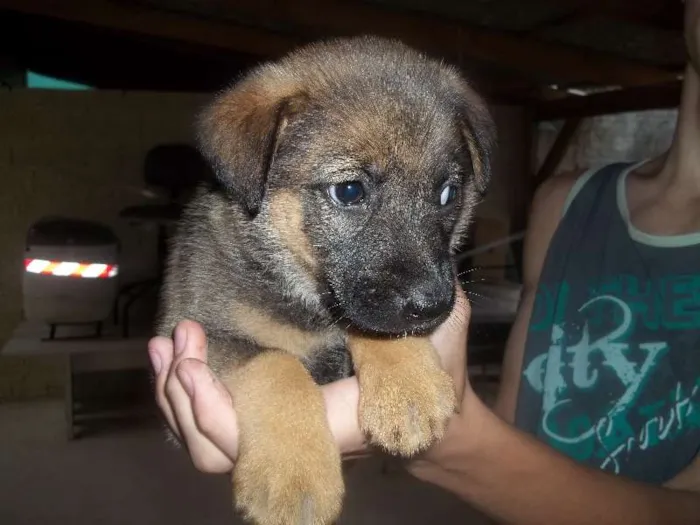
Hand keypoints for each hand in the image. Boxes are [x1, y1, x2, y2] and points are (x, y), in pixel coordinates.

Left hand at [147, 283, 471, 472]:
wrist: (432, 417)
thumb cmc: (438, 368)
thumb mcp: (438, 334)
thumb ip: (416, 316)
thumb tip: (392, 283)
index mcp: (336, 424)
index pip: (261, 434)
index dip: (219, 409)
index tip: (194, 360)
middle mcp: (300, 441)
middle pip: (219, 448)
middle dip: (187, 397)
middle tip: (178, 342)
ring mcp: (280, 438)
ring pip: (208, 445)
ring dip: (175, 396)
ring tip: (165, 345)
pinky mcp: (267, 424)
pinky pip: (212, 426)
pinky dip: (184, 394)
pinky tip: (174, 354)